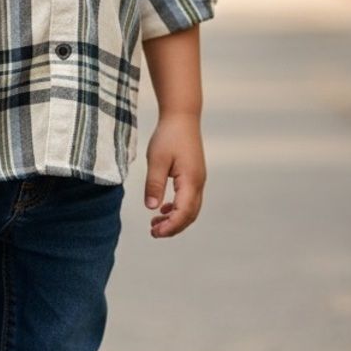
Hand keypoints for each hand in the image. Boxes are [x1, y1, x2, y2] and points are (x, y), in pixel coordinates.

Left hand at [144, 112, 205, 238]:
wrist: (182, 117)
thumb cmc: (168, 136)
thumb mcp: (156, 160)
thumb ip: (154, 184)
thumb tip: (151, 208)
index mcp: (190, 180)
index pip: (183, 212)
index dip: (170, 226)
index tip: (155, 233)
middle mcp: (198, 183)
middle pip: (190, 214)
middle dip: (173, 227)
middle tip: (153, 232)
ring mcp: (198, 179)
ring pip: (191, 208)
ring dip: (175, 219)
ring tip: (155, 224)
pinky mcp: (194, 175)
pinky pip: (189, 199)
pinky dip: (178, 208)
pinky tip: (164, 208)